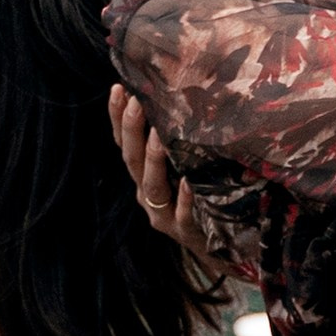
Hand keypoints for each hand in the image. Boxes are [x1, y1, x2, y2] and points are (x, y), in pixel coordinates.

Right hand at [108, 81, 218, 273]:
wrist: (219, 248)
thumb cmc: (200, 199)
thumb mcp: (185, 168)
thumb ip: (179, 142)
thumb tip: (184, 97)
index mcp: (143, 176)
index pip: (124, 144)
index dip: (116, 118)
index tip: (118, 88)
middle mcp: (147, 193)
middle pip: (132, 161)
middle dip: (131, 131)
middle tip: (135, 103)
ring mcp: (163, 214)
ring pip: (153, 186)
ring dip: (153, 159)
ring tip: (158, 135)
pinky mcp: (185, 232)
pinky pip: (183, 214)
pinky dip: (184, 199)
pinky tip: (187, 183)